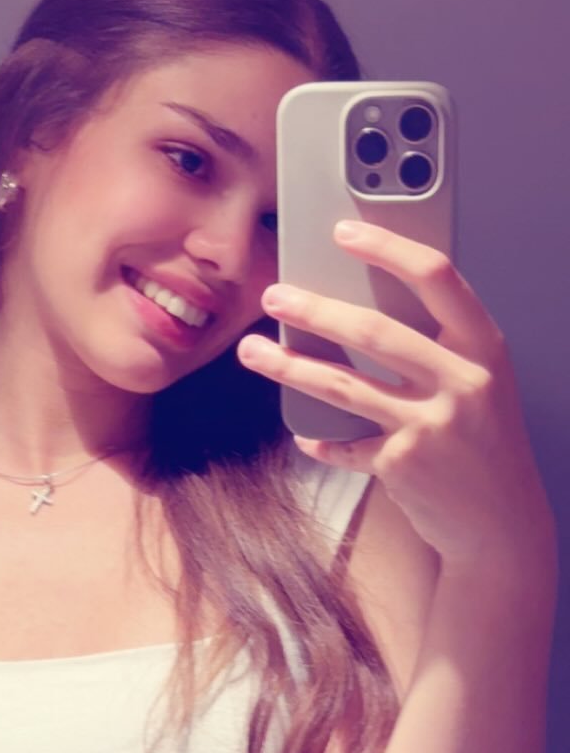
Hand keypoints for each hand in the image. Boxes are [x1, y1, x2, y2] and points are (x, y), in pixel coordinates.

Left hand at [236, 220, 553, 567]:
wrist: (501, 522)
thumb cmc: (482, 443)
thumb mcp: (477, 385)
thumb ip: (433, 350)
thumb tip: (352, 312)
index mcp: (484, 349)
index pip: (438, 279)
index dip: (388, 248)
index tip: (344, 230)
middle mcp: (462, 382)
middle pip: (374, 331)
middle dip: (314, 309)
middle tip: (272, 296)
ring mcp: (431, 426)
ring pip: (343, 386)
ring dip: (289, 366)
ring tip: (252, 352)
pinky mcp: (401, 464)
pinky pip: (342, 444)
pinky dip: (321, 441)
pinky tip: (307, 437)